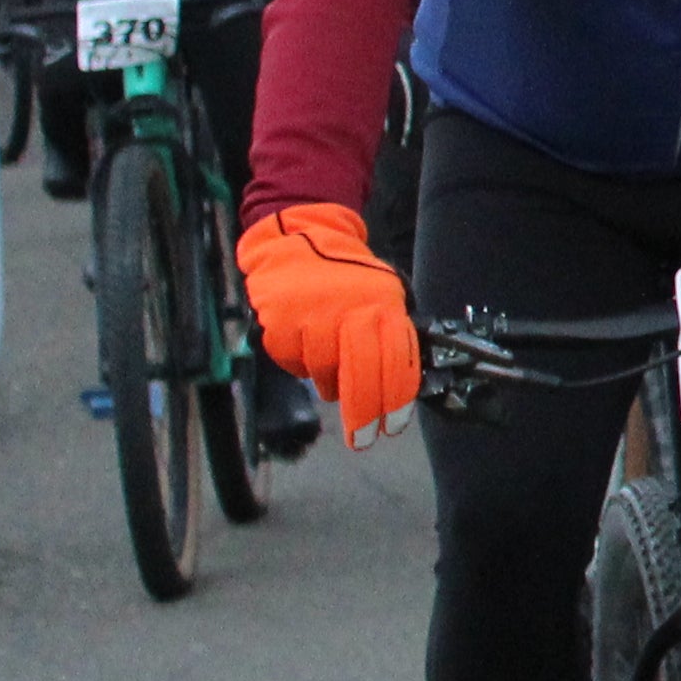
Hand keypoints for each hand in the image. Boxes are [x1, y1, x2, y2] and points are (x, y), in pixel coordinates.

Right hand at [237, 204, 422, 445]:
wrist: (299, 240)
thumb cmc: (348, 278)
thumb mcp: (383, 296)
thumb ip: (390, 335)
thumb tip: (400, 389)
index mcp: (384, 306)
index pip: (396, 363)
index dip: (395, 401)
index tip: (391, 429)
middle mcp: (351, 312)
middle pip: (361, 376)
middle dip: (363, 415)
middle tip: (363, 440)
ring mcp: (313, 317)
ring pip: (324, 373)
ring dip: (327, 378)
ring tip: (326, 353)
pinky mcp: (281, 323)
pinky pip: (293, 362)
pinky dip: (298, 360)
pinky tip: (302, 337)